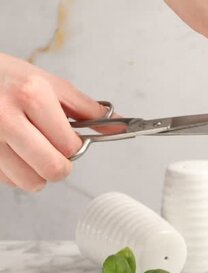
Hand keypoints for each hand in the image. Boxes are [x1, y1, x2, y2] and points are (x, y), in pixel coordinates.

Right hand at [0, 53, 107, 191]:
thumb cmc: (7, 78)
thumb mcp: (49, 84)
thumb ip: (86, 109)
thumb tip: (117, 126)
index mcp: (31, 96)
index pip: (70, 146)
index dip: (75, 146)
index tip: (69, 139)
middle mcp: (5, 117)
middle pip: (53, 169)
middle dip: (60, 165)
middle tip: (53, 151)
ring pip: (30, 182)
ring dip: (36, 172)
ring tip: (29, 150)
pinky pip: (7, 181)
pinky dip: (14, 172)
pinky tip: (9, 150)